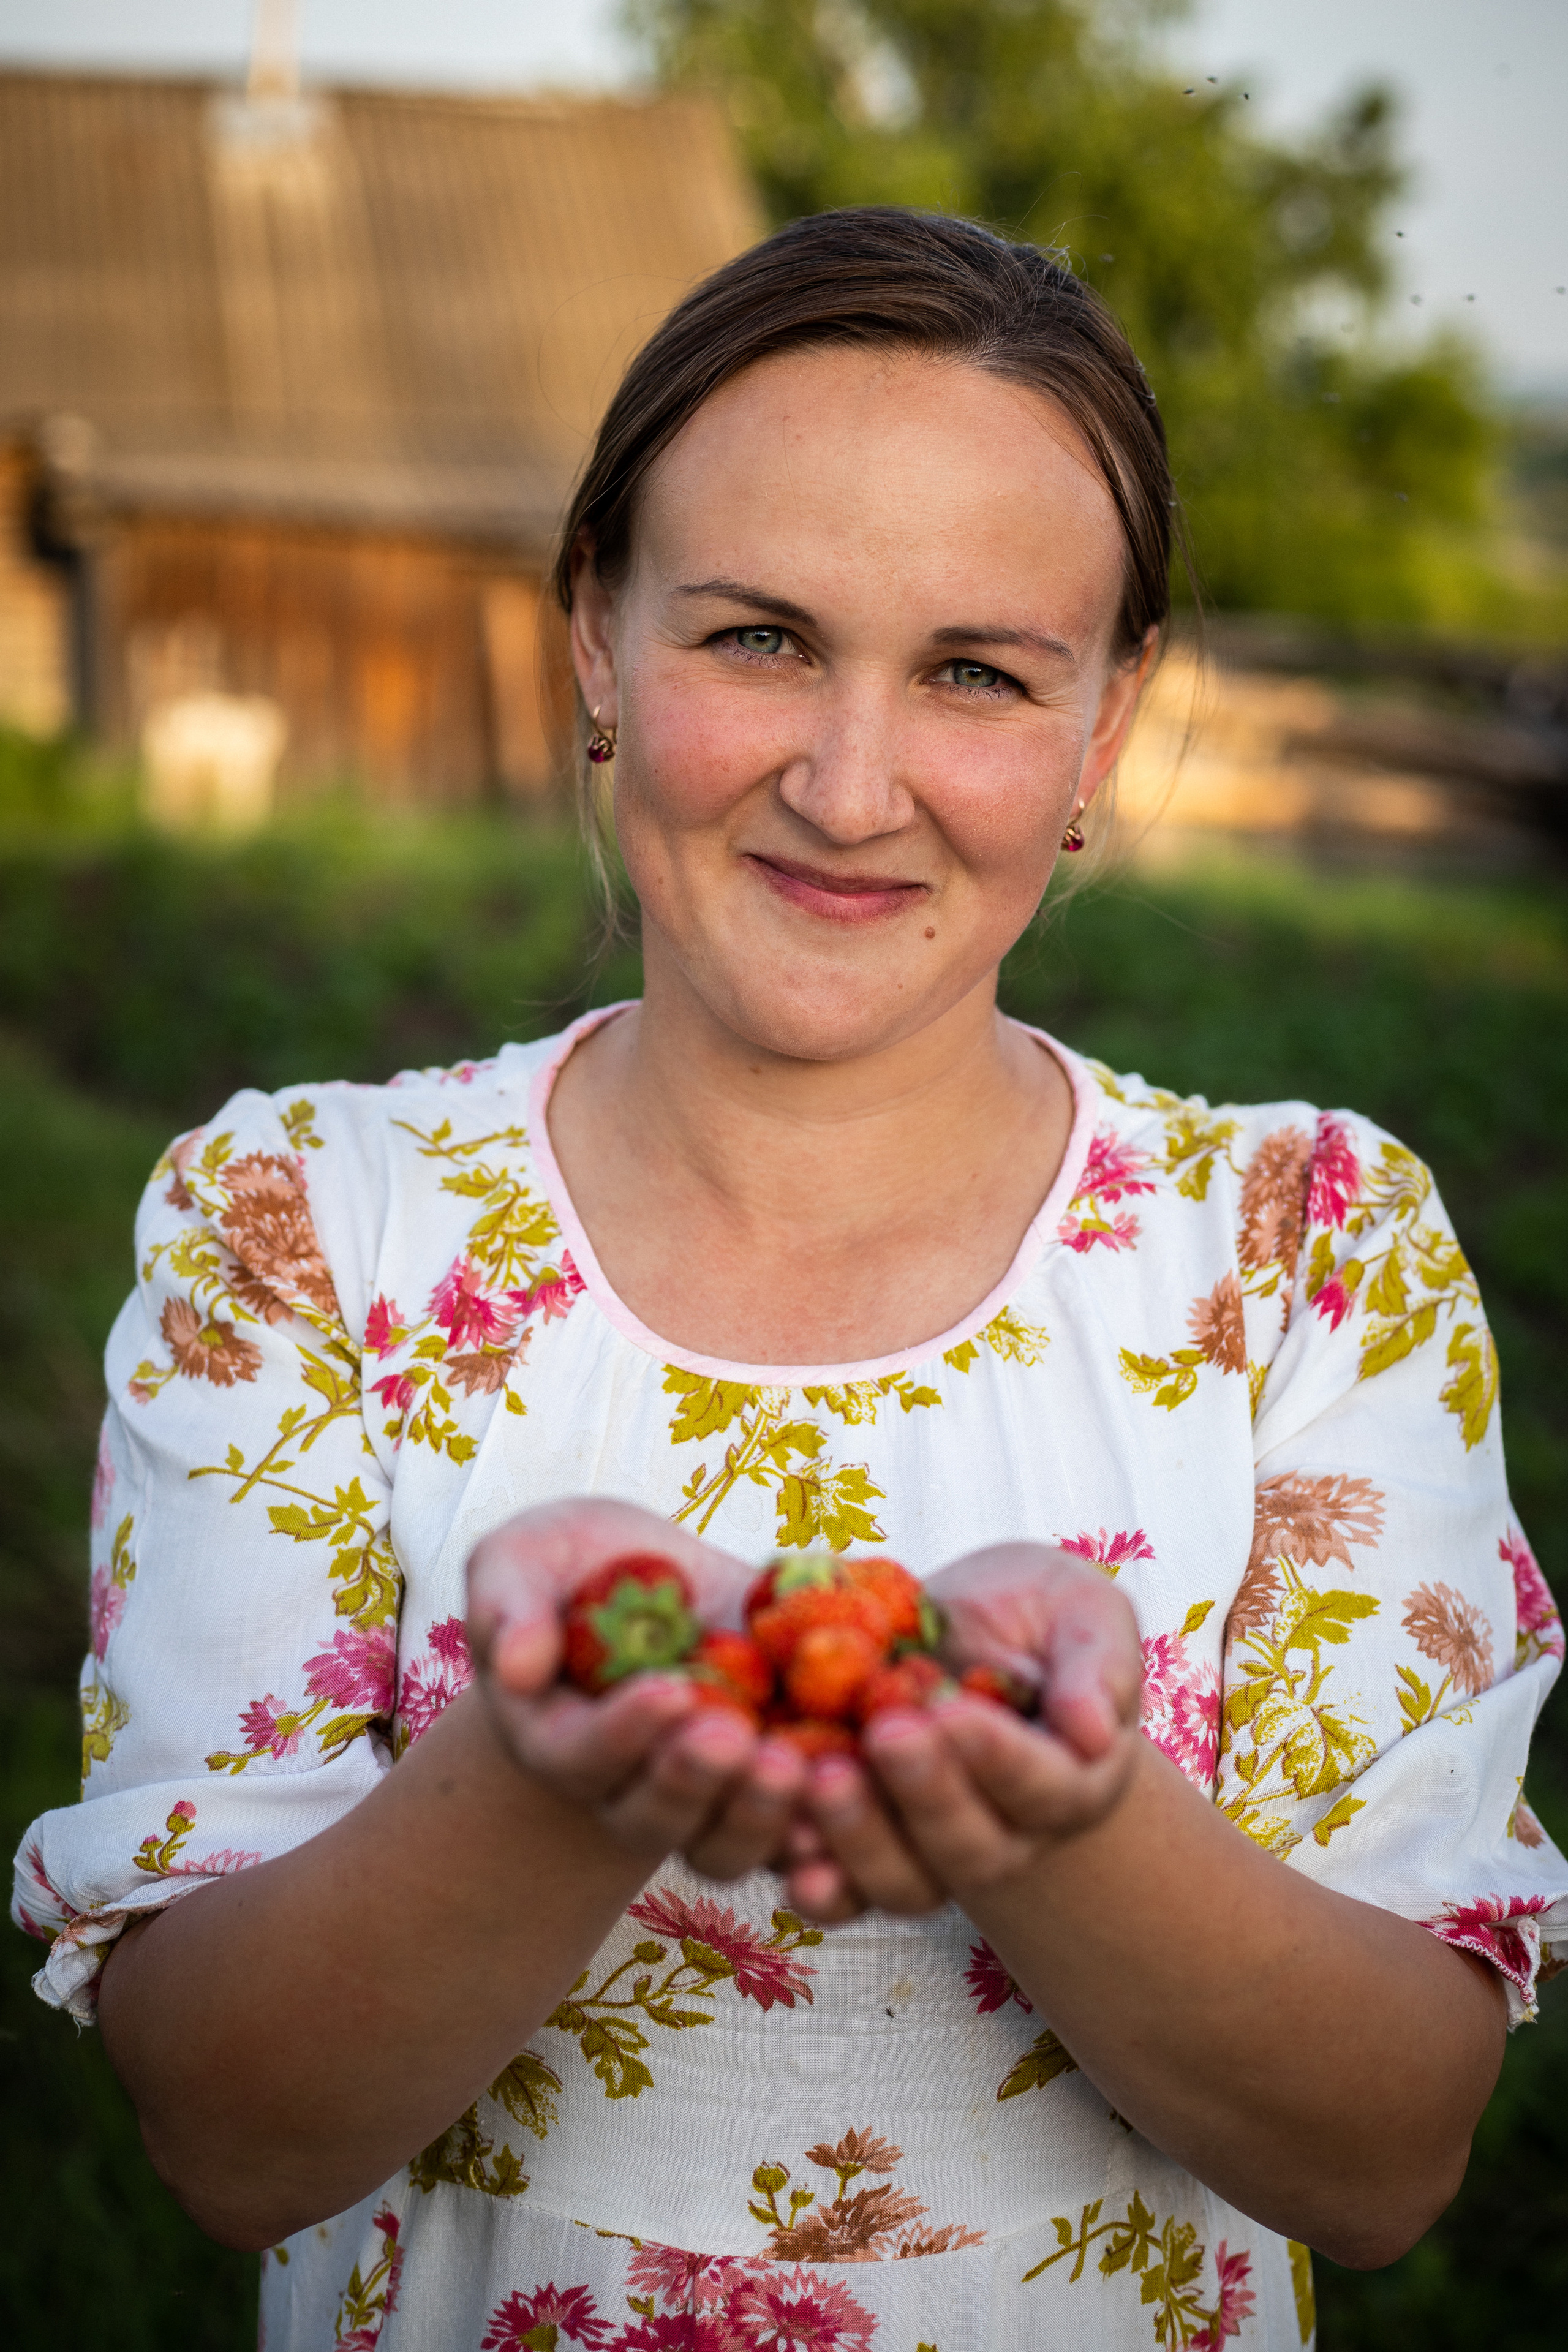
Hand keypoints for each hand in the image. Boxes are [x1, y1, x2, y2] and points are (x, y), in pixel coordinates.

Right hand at [466, 1498, 806, 1880]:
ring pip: (726, 1843)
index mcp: (562, 1741)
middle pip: (656, 1815)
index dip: (626, 1733)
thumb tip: (517, 1664)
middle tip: (736, 1737)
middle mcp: (629, 1788)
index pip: (585, 1757)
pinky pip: (794, 1836)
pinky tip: (856, 1790)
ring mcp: (705, 1797)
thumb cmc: (575, 1567)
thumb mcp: (527, 1560)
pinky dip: (823, 1830)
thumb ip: (510, 1605)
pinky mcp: (768, 1787)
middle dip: (696, 1781)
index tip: (671, 1690)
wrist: (654, 1583)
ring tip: (797, 1765)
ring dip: (760, 1814)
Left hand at [785, 1542, 1142, 1921]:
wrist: (960, 1632)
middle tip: (884, 1735)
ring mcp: (934, 1853)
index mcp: (1073, 1780)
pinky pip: (847, 1894)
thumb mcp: (1079, 1609)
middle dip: (927, 1795)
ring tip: (824, 1779)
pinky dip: (820, 1884)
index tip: (952, 1712)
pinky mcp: (870, 1850)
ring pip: (908, 1883)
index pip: (1046, 1788)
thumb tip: (1093, 1734)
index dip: (1000, 1759)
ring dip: (863, 1842)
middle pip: (974, 1849)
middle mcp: (1010, 1836)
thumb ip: (1097, 1663)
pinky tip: (788, 1854)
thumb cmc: (1031, 1613)